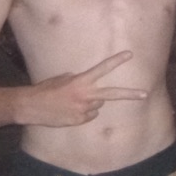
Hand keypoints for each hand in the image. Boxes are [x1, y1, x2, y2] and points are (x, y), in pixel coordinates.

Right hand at [25, 51, 141, 125]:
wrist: (31, 107)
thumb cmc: (45, 89)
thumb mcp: (62, 79)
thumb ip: (77, 79)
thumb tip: (88, 84)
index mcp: (80, 81)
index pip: (102, 69)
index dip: (116, 61)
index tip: (130, 54)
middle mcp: (85, 96)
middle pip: (112, 94)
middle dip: (129, 94)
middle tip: (145, 94)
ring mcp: (83, 110)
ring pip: (97, 105)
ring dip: (90, 103)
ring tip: (72, 102)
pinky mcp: (79, 120)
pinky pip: (88, 115)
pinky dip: (82, 113)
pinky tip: (69, 110)